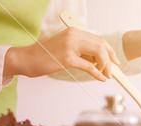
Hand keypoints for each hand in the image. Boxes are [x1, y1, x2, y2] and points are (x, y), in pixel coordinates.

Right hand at [4, 27, 119, 80]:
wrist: (25, 59)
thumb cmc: (44, 56)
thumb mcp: (64, 47)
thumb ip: (79, 50)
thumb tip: (96, 60)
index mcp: (73, 31)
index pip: (98, 39)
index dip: (109, 50)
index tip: (115, 60)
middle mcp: (73, 35)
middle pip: (101, 45)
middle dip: (111, 58)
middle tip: (113, 70)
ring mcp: (70, 46)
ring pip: (98, 54)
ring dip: (106, 66)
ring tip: (106, 75)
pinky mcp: (67, 58)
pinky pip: (89, 66)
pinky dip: (98, 73)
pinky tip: (101, 78)